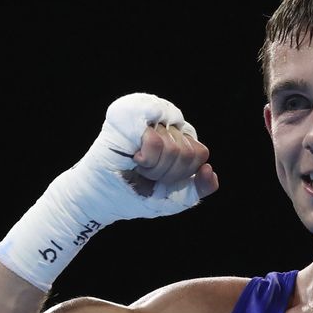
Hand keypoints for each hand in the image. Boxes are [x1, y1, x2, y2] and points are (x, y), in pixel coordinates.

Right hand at [71, 93, 218, 222]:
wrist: (103, 199)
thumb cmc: (137, 194)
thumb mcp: (178, 196)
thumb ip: (201, 187)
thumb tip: (209, 169)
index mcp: (180, 137)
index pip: (200, 153)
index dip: (182, 174)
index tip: (161, 178)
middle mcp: (167, 122)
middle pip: (189, 151)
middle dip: (167, 173)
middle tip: (146, 173)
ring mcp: (149, 115)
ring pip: (173, 148)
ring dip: (154, 168)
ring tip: (138, 165)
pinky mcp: (131, 114)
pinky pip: (155, 140)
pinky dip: (147, 159)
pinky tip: (134, 157)